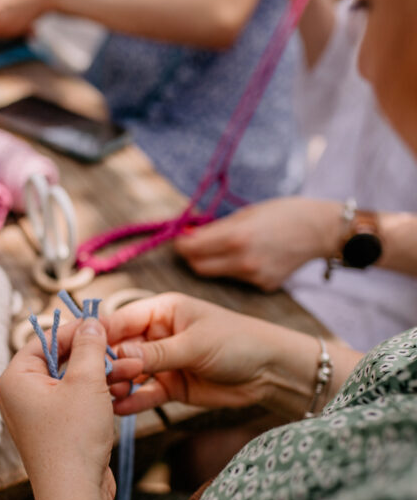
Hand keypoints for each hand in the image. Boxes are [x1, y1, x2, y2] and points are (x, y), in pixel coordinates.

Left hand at [0, 318, 115, 499]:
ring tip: (131, 372)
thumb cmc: (73, 439)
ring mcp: (36, 414)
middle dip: (93, 354)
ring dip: (101, 374)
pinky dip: (96, 394)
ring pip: (71, 381)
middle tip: (121, 349)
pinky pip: (74, 401)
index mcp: (15, 378)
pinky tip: (122, 392)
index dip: (76, 330)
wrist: (74, 496)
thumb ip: (89, 346)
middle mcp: (19, 395)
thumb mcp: (86, 382)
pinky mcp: (54, 430)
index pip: (44, 338)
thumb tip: (91, 322)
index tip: (103, 324)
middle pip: (59, 359)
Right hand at [106, 292, 320, 419]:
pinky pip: (145, 394)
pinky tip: (118, 410)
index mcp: (161, 311)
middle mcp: (156, 334)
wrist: (271, 371)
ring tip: (105, 396)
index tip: (73, 349)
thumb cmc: (238, 342)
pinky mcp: (171, 386)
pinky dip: (132, 401)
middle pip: (119, 348)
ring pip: (129, 373)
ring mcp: (162, 361)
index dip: (96, 334)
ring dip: (116, 384)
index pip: (119, 320)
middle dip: (105, 364)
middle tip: (93, 380)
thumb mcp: (195, 344)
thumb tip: (119, 357)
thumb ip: (156, 353)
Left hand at [174, 198, 341, 289]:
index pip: (192, 249)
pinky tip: (254, 256)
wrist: (320, 230)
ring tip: (230, 246)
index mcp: (236, 237)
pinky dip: (237, 268)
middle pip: (199, 268)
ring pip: (220, 273)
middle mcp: (242, 261)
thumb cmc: (284, 213)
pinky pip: (240, 278)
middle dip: (192, 257)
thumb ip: (217, 227)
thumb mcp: (247, 213)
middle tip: (194, 246)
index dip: (181, 244)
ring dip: (216, 262)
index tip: (179, 238)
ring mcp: (254, 277)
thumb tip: (190, 234)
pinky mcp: (264, 286)